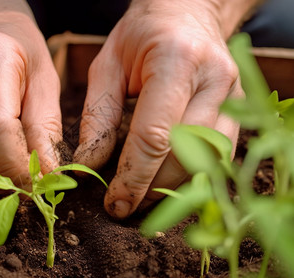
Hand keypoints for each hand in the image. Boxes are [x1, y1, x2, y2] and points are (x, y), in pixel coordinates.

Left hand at [74, 0, 246, 218]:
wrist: (184, 12)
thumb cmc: (141, 35)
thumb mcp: (107, 66)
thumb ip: (98, 117)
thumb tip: (89, 166)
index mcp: (176, 61)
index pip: (155, 135)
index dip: (133, 177)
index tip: (115, 203)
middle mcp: (214, 80)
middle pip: (185, 155)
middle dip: (152, 190)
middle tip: (125, 206)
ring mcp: (234, 95)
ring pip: (208, 161)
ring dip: (174, 188)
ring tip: (144, 199)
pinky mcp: (240, 108)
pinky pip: (220, 155)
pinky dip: (193, 175)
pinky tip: (168, 183)